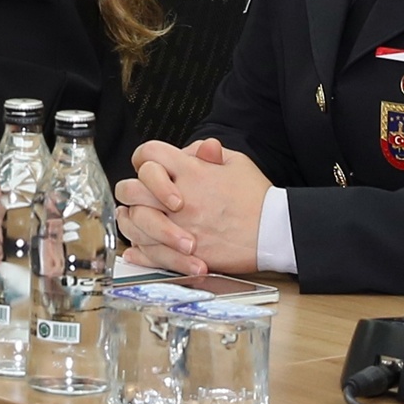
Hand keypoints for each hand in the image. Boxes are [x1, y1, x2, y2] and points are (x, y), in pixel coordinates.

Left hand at [116, 137, 270, 273]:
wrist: (272, 233)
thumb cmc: (257, 199)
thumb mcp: (236, 163)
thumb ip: (209, 152)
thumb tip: (193, 150)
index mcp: (191, 171)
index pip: (149, 153)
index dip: (144, 157)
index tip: (150, 166)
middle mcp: (179, 197)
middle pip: (130, 188)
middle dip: (131, 189)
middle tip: (138, 195)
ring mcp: (177, 226)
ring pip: (133, 221)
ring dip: (131, 219)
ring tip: (138, 219)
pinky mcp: (181, 253)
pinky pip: (146, 252)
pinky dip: (139, 250)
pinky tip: (139, 247)